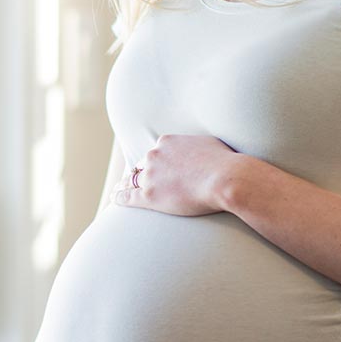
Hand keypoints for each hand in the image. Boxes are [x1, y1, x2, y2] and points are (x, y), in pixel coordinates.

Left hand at [111, 134, 239, 215]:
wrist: (225, 178)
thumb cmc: (224, 162)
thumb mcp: (207, 143)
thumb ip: (195, 146)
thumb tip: (199, 149)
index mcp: (167, 142)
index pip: (155, 153)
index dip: (153, 162)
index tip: (151, 167)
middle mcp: (155, 156)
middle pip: (141, 166)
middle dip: (139, 172)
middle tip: (132, 179)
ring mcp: (151, 176)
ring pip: (132, 180)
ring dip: (125, 185)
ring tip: (119, 190)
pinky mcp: (149, 195)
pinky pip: (128, 196)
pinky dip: (119, 197)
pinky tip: (115, 199)